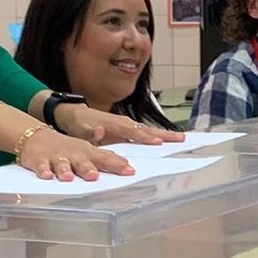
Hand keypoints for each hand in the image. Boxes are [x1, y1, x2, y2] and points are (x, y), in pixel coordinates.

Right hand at [16, 128, 134, 180]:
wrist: (38, 137)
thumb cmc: (67, 147)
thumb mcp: (87, 150)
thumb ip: (104, 157)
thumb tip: (125, 162)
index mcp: (87, 152)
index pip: (105, 159)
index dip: (117, 165)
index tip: (129, 171)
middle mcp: (74, 154)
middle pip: (83, 162)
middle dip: (88, 168)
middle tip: (94, 176)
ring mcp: (56, 157)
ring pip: (61, 164)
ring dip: (64, 170)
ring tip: (68, 178)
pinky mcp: (40, 160)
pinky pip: (41, 166)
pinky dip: (43, 170)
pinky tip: (46, 176)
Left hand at [55, 104, 184, 145]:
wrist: (76, 115)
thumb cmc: (79, 124)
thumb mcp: (79, 129)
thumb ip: (88, 132)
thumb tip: (98, 132)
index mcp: (114, 124)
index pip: (132, 132)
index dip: (145, 137)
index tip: (158, 143)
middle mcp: (124, 122)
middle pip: (147, 128)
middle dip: (164, 134)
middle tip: (181, 138)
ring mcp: (127, 124)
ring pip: (149, 129)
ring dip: (165, 134)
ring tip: (181, 138)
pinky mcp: (128, 128)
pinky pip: (146, 131)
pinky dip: (158, 134)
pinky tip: (167, 140)